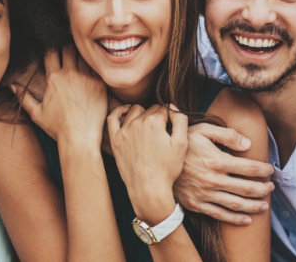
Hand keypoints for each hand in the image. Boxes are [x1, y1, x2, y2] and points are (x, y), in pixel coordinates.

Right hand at [12, 46, 106, 147]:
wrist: (80, 138)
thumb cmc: (57, 128)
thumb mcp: (36, 113)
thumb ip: (23, 97)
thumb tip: (12, 85)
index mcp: (53, 78)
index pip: (51, 51)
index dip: (51, 47)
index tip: (53, 48)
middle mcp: (69, 74)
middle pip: (68, 48)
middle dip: (66, 45)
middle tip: (67, 46)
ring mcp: (86, 77)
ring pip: (83, 55)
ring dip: (80, 53)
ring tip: (80, 54)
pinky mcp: (99, 83)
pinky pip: (96, 66)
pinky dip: (93, 64)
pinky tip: (92, 66)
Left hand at [108, 104, 187, 224]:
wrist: (148, 189)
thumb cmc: (167, 168)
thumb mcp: (181, 144)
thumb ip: (180, 119)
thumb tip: (172, 106)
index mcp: (154, 122)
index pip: (165, 109)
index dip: (171, 119)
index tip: (172, 130)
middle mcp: (137, 123)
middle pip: (151, 109)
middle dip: (158, 117)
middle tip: (162, 134)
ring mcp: (124, 131)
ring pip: (135, 110)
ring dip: (143, 114)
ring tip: (149, 126)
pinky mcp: (115, 140)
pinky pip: (113, 117)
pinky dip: (120, 111)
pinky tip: (127, 111)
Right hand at [172, 123, 274, 225]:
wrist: (155, 162)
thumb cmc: (182, 142)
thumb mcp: (203, 130)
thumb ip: (227, 134)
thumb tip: (248, 144)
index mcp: (218, 160)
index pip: (250, 168)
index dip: (263, 170)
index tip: (270, 170)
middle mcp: (214, 180)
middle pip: (247, 188)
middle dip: (263, 189)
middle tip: (271, 188)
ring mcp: (205, 194)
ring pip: (236, 204)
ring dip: (254, 206)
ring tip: (264, 205)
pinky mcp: (196, 204)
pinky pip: (220, 215)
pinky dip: (235, 219)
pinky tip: (247, 220)